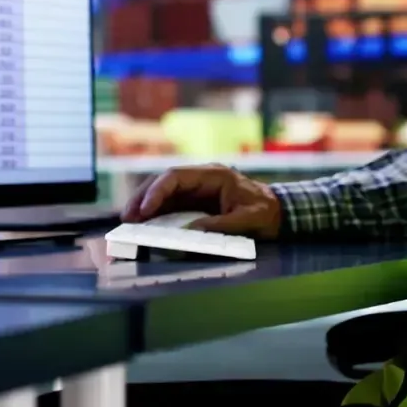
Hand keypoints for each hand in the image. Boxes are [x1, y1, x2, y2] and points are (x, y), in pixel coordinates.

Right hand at [120, 164, 283, 238]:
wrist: (279, 213)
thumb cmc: (266, 213)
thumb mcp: (248, 220)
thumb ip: (220, 226)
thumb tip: (189, 231)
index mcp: (214, 175)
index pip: (177, 176)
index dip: (157, 191)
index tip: (145, 210)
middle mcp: (201, 179)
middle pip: (164, 182)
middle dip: (143, 197)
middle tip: (127, 217)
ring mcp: (197, 190)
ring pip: (164, 192)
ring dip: (145, 206)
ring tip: (129, 222)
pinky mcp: (195, 203)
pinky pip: (170, 205)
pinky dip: (155, 214)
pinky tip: (143, 226)